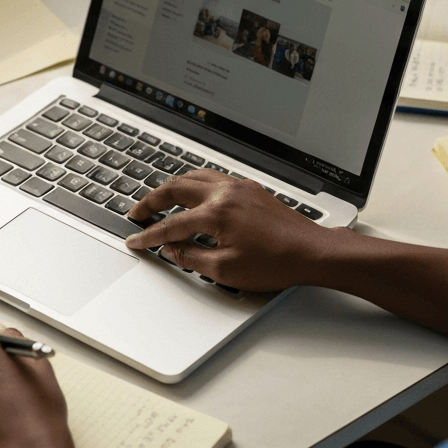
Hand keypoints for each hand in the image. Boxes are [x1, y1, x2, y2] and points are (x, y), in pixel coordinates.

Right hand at [124, 169, 331, 291]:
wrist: (312, 252)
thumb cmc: (276, 262)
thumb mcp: (226, 270)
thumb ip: (192, 258)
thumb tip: (173, 251)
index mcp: (216, 214)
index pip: (171, 225)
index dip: (149, 235)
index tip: (135, 241)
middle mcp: (225, 194)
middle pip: (176, 188)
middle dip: (152, 201)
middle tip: (138, 213)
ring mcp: (239, 188)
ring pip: (194, 177)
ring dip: (172, 187)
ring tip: (159, 200)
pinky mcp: (251, 189)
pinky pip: (214, 178)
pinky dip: (195, 183)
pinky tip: (193, 194)